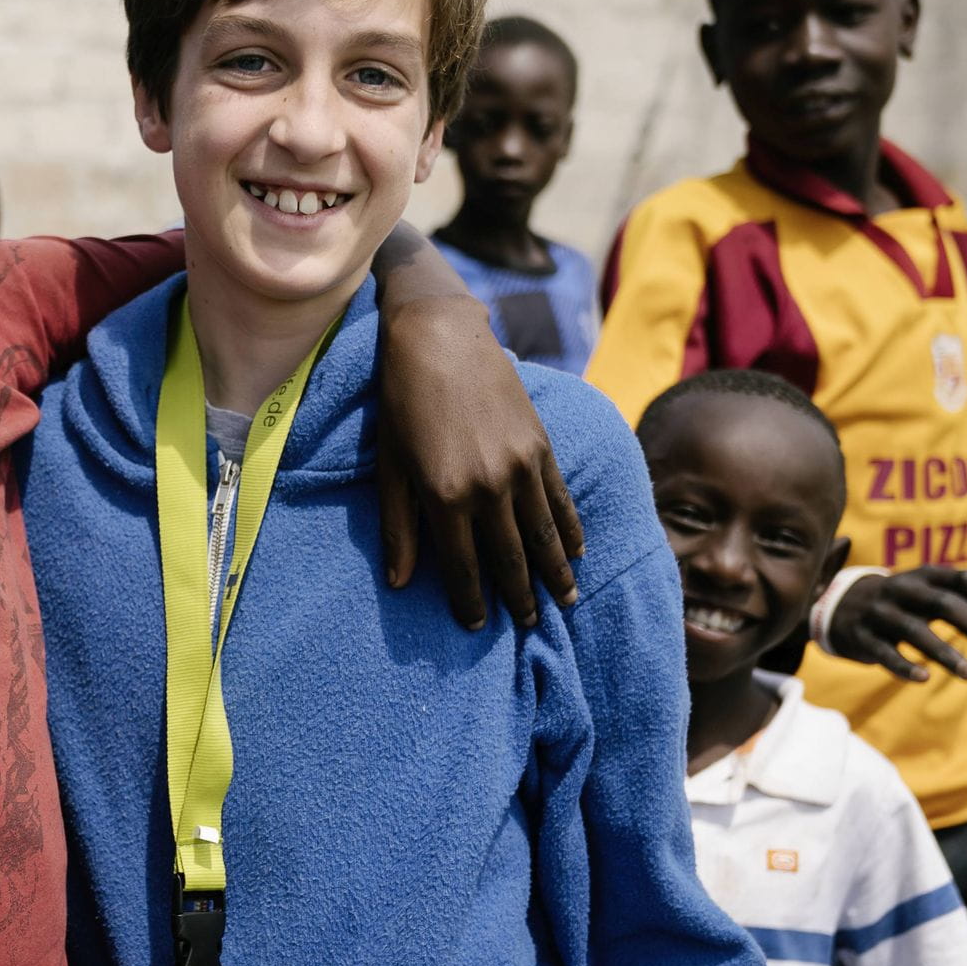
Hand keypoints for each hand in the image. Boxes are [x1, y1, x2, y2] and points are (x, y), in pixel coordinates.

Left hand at [374, 295, 583, 627]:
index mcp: (446, 496)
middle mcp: (489, 487)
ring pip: (543, 534)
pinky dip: (570, 530)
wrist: (440, 337)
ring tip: (562, 603)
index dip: (470, 601)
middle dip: (518, 597)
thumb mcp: (389, 466)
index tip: (476, 627)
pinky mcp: (542, 445)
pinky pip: (560, 499)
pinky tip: (576, 553)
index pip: (463, 566)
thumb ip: (398, 526)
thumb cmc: (402, 402)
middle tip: (528, 626)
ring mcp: (521, 466)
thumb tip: (400, 583)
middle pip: (509, 558)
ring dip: (553, 573)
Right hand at [825, 565, 966, 682]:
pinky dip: (903, 666)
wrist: (841, 605)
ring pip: (915, 631)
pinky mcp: (862, 637)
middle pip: (946, 605)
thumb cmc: (905, 603)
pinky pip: (884, 653)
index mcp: (925, 575)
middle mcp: (902, 589)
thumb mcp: (933, 594)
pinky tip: (924, 679)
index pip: (966, 581)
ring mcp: (880, 612)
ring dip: (947, 654)